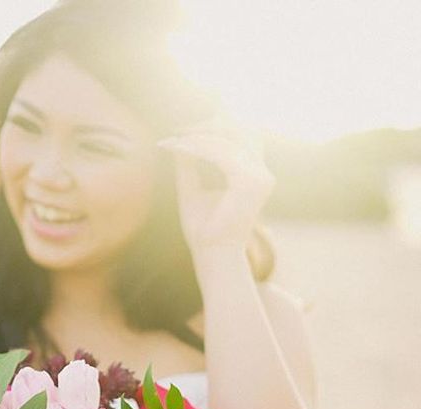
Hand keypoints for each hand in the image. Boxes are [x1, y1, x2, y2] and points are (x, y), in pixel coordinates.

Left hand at [157, 109, 274, 258]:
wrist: (212, 255)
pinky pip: (221, 154)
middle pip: (239, 130)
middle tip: (178, 132)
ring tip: (174, 141)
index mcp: (253, 174)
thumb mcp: (192, 189)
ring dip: (198, 137)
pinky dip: (198, 148)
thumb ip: (189, 165)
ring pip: (227, 140)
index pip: (239, 136)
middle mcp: (261, 173)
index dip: (211, 128)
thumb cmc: (203, 229)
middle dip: (206, 126)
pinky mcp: (250, 182)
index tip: (180, 133)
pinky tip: (179, 148)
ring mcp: (259, 176)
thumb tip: (179, 138)